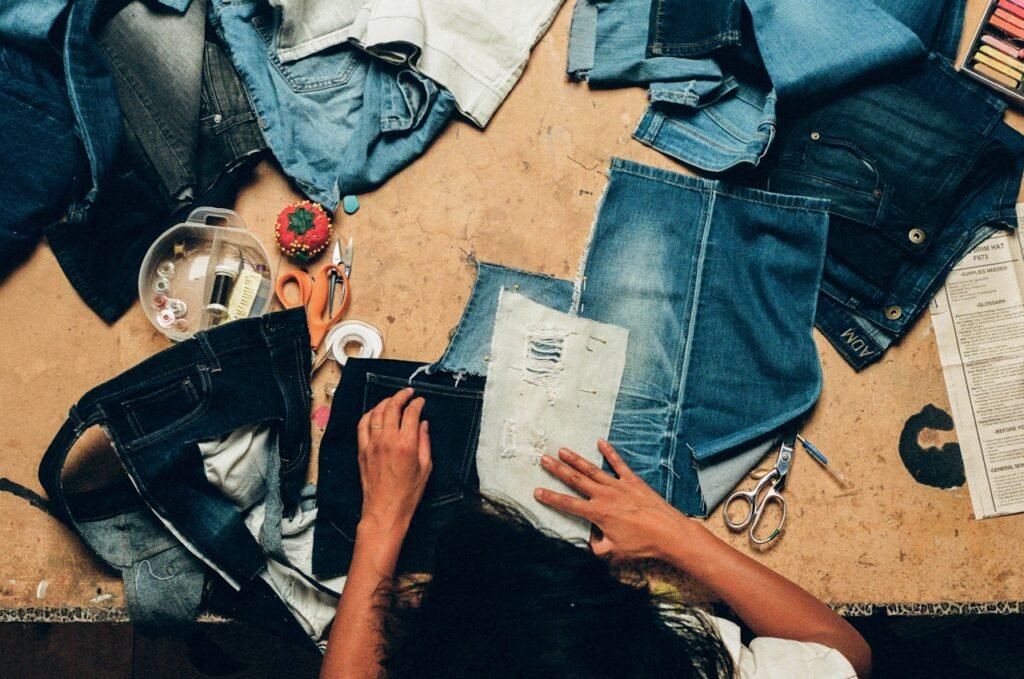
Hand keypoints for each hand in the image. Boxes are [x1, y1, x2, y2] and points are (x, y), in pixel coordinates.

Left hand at [356, 388, 431, 540]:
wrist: (384, 510)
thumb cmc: (408, 493)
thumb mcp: (425, 468)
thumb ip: (425, 442)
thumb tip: (423, 424)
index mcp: (406, 444)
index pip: (411, 413)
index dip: (417, 403)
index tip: (421, 401)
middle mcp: (387, 439)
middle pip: (392, 407)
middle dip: (401, 396)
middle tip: (408, 393)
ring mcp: (372, 444)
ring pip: (376, 413)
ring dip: (385, 402)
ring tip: (393, 400)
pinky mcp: (362, 450)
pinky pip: (363, 425)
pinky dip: (369, 414)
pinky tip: (375, 413)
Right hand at [534, 440, 693, 562]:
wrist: (669, 533)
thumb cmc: (642, 544)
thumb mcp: (614, 551)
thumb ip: (597, 548)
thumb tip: (588, 543)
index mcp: (598, 513)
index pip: (568, 504)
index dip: (551, 498)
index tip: (537, 491)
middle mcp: (605, 496)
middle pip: (576, 480)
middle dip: (558, 470)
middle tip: (543, 459)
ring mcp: (619, 486)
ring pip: (592, 470)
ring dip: (576, 459)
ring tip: (562, 450)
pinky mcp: (633, 481)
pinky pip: (619, 464)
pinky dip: (610, 453)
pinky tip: (600, 442)